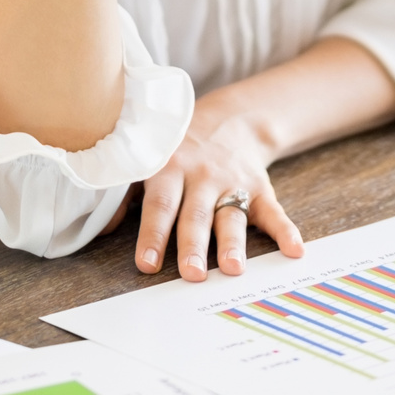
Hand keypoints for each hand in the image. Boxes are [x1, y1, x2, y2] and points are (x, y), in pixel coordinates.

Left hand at [136, 101, 306, 280]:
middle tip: (191, 275)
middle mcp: (202, 175)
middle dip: (193, 246)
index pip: (160, 205)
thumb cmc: (178, 147)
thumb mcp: (148, 159)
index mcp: (169, 168)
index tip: (147, 265)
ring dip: (232, 243)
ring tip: (233, 269)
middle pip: (196, 215)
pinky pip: (273, 211)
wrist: (230, 118)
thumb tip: (100, 227)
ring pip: (231, 215)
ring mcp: (233, 182)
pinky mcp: (260, 187)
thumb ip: (124, 193)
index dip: (153, 234)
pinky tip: (294, 250)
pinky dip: (285, 230)